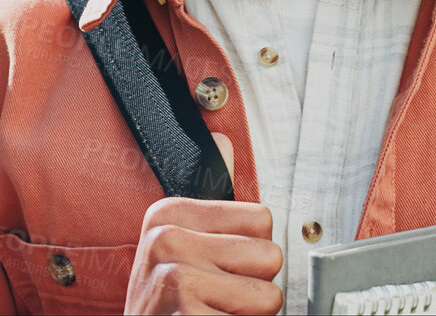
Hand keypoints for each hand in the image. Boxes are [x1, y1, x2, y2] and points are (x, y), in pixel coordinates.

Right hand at [124, 132, 282, 314]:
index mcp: (168, 214)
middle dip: (252, 287)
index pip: (262, 219)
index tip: (214, 272)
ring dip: (246, 315)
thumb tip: (221, 138)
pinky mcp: (186, 311)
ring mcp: (174, 276)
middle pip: (269, 255)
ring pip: (269, 295)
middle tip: (214, 301)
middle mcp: (165, 239)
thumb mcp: (181, 250)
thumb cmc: (169, 308)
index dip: (249, 256)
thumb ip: (210, 201)